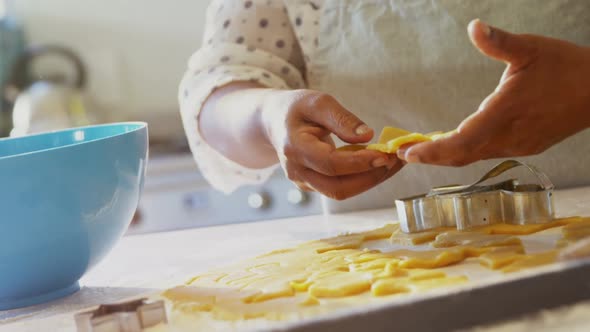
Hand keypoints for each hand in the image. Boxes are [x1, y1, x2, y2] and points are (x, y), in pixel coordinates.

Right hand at [262, 90, 401, 199]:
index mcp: (294, 148)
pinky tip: (379, 163)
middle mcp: (297, 171)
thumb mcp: (318, 102)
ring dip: (371, 180)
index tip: (385, 154)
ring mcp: (304, 182)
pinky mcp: (313, 185)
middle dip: (371, 177)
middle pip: (337, 187)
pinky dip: (362, 178)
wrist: (273, 122)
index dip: (359, 162)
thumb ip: (342, 119)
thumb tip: (368, 135)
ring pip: (341, 192)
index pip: (330, 164)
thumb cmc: (296, 109)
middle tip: (396, 160)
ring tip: (394, 162)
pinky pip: (341, 187)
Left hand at [399, 19, 589, 165]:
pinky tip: (454, 144)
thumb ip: (499, 42)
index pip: (462, 140)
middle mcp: (509, 136)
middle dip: (431, 156)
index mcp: (505, 113)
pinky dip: (466, 152)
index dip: (433, 151)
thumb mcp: (531, 48)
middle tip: (405, 154)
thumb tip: (474, 27)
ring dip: (447, 155)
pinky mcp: (525, 146)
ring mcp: (518, 145)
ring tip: (422, 150)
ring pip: (474, 156)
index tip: (409, 153)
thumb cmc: (565, 67)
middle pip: (462, 155)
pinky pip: (488, 153)